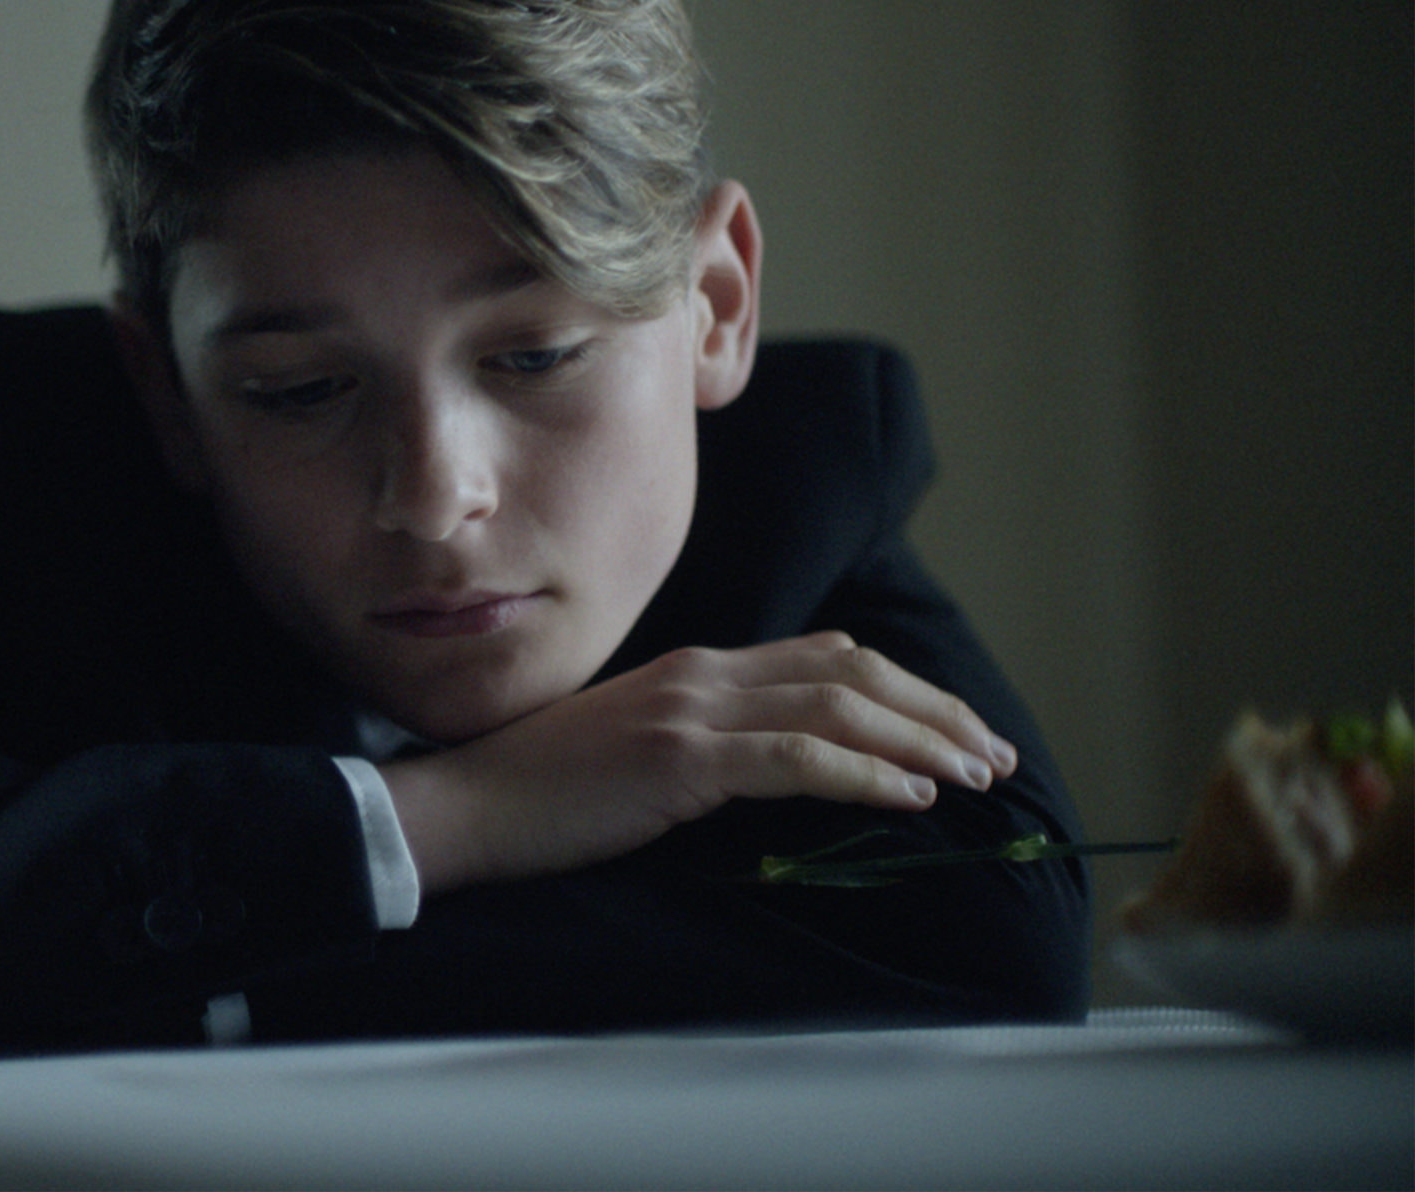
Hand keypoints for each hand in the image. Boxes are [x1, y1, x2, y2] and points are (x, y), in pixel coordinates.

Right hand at [377, 632, 1017, 896]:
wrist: (470, 806)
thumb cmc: (548, 794)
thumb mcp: (640, 750)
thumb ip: (710, 741)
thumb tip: (782, 768)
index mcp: (699, 669)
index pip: (828, 656)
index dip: (906, 688)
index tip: (956, 733)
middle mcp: (705, 674)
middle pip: (851, 671)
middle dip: (935, 710)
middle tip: (992, 754)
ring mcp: (691, 711)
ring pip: (838, 706)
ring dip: (920, 740)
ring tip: (971, 775)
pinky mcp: (679, 758)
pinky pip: (796, 757)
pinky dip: (864, 773)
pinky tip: (909, 796)